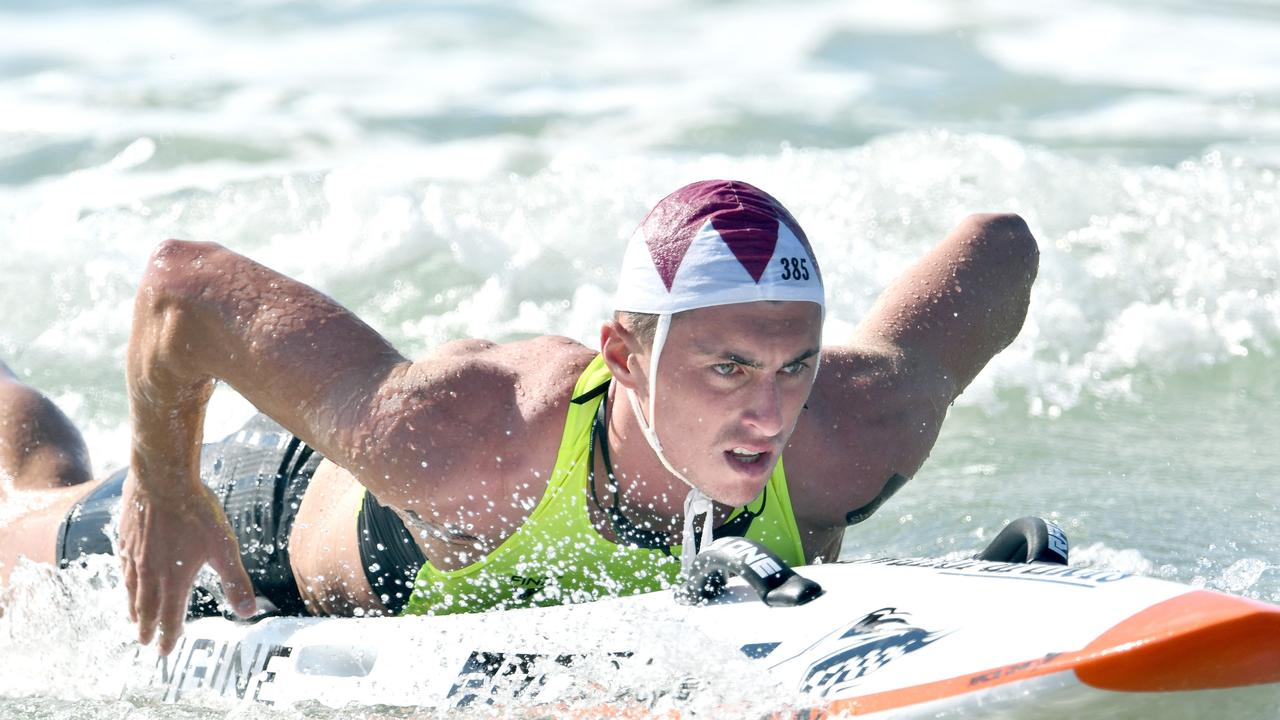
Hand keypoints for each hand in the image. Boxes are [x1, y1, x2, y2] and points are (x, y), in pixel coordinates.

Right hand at [117, 471, 256, 654]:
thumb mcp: (224, 547)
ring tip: (133, 619)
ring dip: (133, 608)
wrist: (162, 479)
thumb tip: (248, 613)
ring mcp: (134, 555)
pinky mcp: (125, 538)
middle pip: (147, 608)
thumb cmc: (197, 512)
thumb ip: (235, 581)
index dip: (169, 635)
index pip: (171, 616)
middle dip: (147, 627)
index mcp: (174, 579)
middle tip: (144, 642)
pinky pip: (123, 567)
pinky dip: (124, 582)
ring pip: (131, 590)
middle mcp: (149, 572)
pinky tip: (126, 580)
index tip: (165, 651)